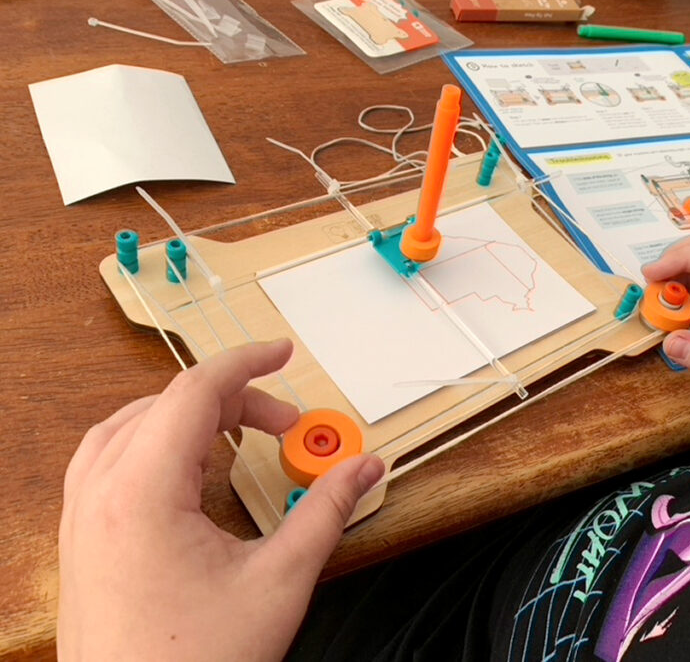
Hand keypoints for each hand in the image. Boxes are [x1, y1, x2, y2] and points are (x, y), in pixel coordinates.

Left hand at [58, 339, 383, 660]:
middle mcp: (100, 495)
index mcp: (141, 493)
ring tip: (236, 433)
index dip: (247, 362)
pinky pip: (109, 458)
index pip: (195, 392)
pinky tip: (186, 467)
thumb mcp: (279, 582)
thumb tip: (362, 468)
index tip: (283, 352)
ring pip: (131, 426)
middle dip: (232, 400)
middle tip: (283, 424)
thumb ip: (325, 512)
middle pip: (167, 405)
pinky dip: (155, 443)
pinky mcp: (83, 538)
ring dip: (189, 417)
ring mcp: (84, 517)